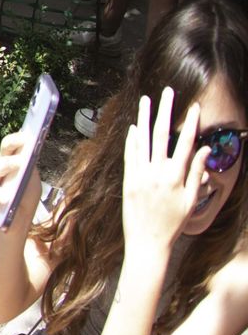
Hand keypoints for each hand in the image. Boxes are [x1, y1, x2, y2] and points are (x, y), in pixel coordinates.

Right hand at [0, 129, 43, 233]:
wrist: (19, 219)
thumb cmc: (25, 194)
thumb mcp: (32, 180)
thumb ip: (30, 169)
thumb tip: (30, 158)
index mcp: (7, 161)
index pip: (8, 146)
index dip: (15, 140)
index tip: (26, 137)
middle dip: (8, 163)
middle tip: (20, 163)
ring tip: (6, 199)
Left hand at [121, 87, 207, 251]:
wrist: (148, 241)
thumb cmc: (173, 223)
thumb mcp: (191, 199)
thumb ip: (196, 172)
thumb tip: (206, 149)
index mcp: (176, 177)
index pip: (186, 143)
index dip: (191, 123)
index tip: (194, 107)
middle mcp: (157, 172)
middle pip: (162, 134)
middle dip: (165, 111)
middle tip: (167, 92)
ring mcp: (140, 175)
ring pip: (142, 140)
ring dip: (144, 118)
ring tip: (145, 100)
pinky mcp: (127, 179)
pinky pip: (129, 154)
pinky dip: (131, 139)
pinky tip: (133, 127)